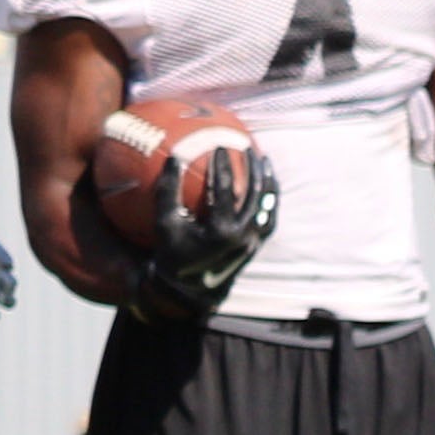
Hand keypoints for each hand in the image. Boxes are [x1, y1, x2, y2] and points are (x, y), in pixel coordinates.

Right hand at [130, 143, 280, 318]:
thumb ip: (168, 190)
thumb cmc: (173, 252)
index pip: (226, 190)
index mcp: (221, 230)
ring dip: (267, 181)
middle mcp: (243, 234)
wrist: (190, 288)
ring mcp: (254, 240)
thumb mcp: (164, 222)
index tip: (220, 146)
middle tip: (248, 146)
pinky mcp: (257, 243)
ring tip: (264, 159)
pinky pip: (269, 216)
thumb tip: (173, 158)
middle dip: (253, 169)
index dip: (223, 166)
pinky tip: (266, 182)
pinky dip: (270, 198)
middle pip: (255, 194)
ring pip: (268, 205)